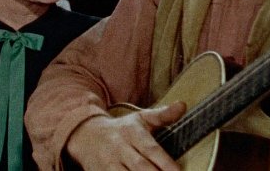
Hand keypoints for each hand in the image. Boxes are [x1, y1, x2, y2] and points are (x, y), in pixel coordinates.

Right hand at [66, 102, 185, 169]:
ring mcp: (109, 162)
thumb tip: (183, 105)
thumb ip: (162, 116)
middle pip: (140, 166)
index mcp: (132, 132)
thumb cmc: (121, 129)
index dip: (166, 163)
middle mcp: (120, 147)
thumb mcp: (140, 119)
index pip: (152, 149)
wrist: (86, 135)